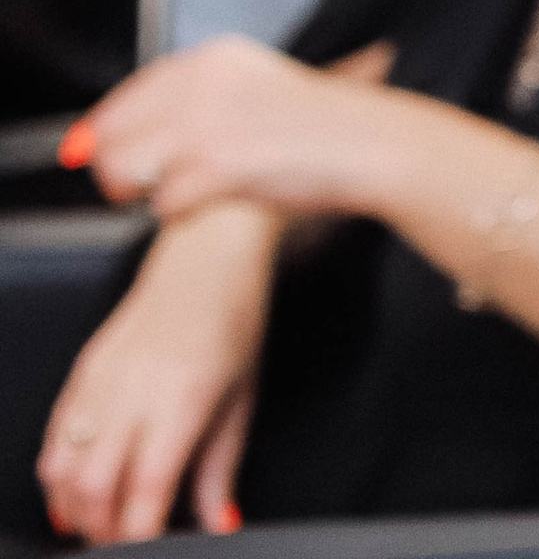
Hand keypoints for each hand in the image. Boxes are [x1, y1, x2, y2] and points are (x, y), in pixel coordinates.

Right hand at [38, 200, 278, 541]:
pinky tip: (76, 491)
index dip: (142, 534)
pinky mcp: (83, 368)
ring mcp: (103, 375)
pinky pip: (55, 434)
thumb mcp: (242, 398)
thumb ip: (221, 469)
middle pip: (95, 486)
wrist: (209, 251)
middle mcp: (135, 386)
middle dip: (104, 529)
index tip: (151, 549)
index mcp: (183, 394)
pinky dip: (58, 473)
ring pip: (63, 466)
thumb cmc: (235, 318)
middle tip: (124, 542)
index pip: (147, 487)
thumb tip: (217, 524)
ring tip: (100, 522)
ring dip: (76, 507)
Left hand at [61, 37, 398, 222]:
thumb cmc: (316, 126)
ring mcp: (207, 122)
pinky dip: (181, 212)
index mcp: (213, 57)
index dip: (108, 127)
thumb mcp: (252, 86)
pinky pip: (163, 205)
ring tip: (182, 193)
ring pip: (127, 170)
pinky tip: (212, 202)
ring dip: (145, 191)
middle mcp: (201, 81)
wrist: (366, 144)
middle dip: (117, 167)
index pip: (131, 92)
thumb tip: (126, 129)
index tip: (95, 149)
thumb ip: (196, 99)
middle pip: (114, 133)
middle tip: (136, 188)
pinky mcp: (217, 165)